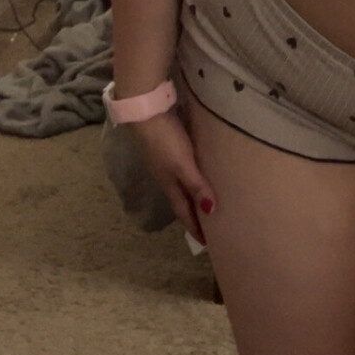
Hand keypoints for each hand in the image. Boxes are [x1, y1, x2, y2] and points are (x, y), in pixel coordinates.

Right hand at [131, 108, 217, 245]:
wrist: (144, 111)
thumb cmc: (164, 140)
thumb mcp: (182, 165)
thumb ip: (196, 185)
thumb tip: (211, 212)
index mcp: (169, 184)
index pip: (184, 212)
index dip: (194, 227)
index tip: (206, 242)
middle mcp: (166, 176)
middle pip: (182, 200)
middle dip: (194, 214)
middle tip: (210, 225)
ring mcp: (165, 161)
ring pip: (182, 184)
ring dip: (194, 195)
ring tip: (208, 200)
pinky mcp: (168, 146)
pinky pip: (183, 169)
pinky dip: (193, 177)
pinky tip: (200, 170)